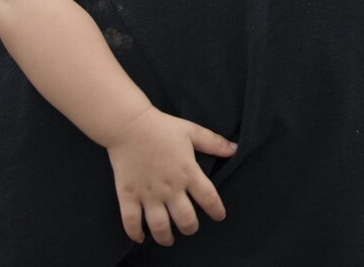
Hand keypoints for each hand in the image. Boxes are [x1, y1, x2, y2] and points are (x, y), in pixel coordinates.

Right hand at [106, 105, 236, 245]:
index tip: (219, 216)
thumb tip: (234, 149)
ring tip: (168, 238)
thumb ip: (213, 142)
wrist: (130, 125)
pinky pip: (131, 222)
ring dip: (166, 237)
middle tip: (189, 227)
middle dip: (190, 228)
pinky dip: (135, 234)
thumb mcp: (192, 131)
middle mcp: (170, 188)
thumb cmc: (162, 127)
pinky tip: (141, 237)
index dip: (217, 210)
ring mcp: (149, 194)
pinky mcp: (128, 195)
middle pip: (186, 220)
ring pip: (160, 227)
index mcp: (188, 172)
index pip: (209, 199)